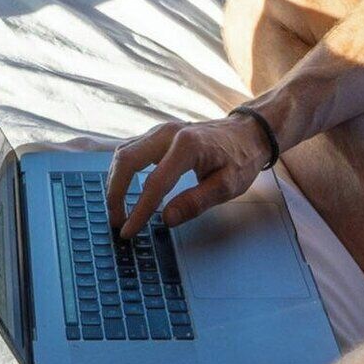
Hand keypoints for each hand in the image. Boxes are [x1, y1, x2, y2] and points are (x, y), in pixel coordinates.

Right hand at [105, 108, 277, 244]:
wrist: (249, 131)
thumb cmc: (241, 157)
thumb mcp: (228, 185)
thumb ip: (196, 202)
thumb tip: (166, 219)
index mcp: (187, 146)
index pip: (154, 183)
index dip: (138, 210)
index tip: (128, 231)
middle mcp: (167, 133)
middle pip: (126, 160)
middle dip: (115, 193)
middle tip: (117, 221)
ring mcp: (160, 131)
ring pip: (124, 152)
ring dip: (115, 181)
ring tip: (119, 209)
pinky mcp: (158, 134)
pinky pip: (131, 150)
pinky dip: (122, 171)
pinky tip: (125, 189)